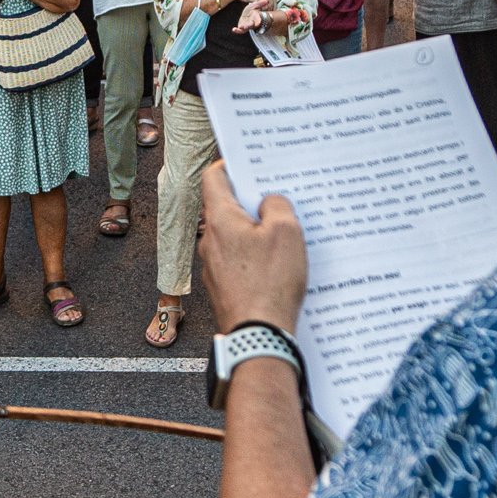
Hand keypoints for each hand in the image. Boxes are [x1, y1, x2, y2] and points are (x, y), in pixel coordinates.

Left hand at [198, 163, 307, 330]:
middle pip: (226, 207)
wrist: (257, 335)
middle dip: (251, 200)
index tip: (249, 163)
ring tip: (285, 232)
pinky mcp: (223, 286)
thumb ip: (277, 206)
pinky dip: (254, 255)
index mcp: (220, 220)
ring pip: (234, 235)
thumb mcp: (286, 233)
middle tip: (278, 196)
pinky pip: (238, 260)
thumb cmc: (270, 283)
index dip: (231, 165)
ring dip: (255, 230)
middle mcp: (210, 241)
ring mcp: (214, 266)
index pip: (214, 178)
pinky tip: (278, 263)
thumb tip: (269, 201)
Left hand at [233, 0, 270, 33]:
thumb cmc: (253, 10)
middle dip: (250, 25)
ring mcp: (247, 26)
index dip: (259, 21)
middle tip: (248, 25)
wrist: (249, 14)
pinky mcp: (241, 26)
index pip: (258, 20)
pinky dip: (237, 30)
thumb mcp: (256, 6)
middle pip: (251, 25)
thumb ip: (260, 3)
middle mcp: (252, 24)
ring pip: (246, 29)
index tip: (259, 21)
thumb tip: (266, 1)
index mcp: (256, 19)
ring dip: (243, 28)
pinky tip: (233, 29)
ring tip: (240, 27)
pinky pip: (240, 30)